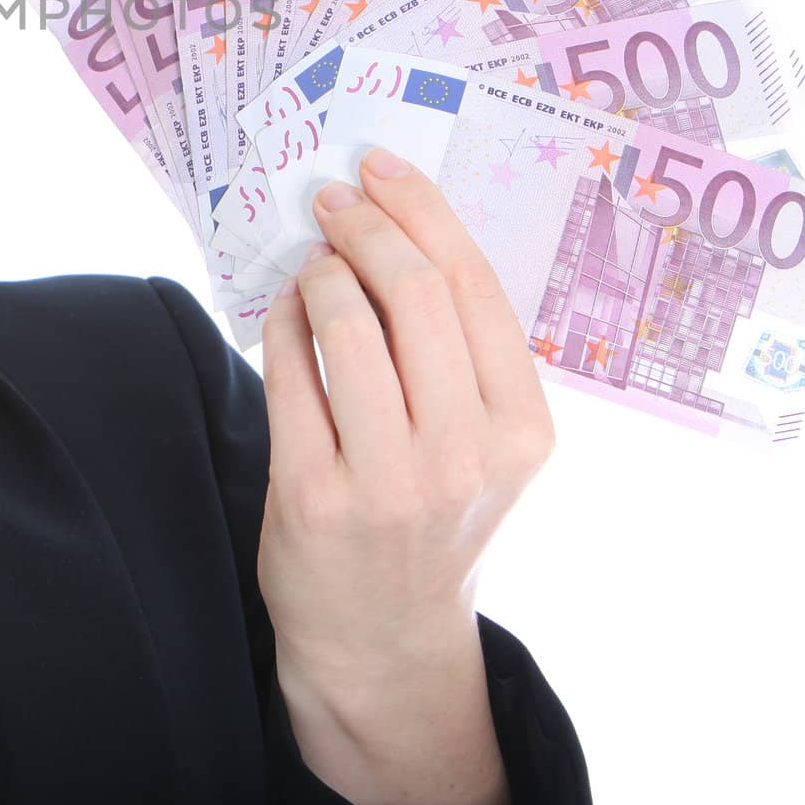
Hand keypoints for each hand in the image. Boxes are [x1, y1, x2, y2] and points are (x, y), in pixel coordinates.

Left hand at [256, 144, 556, 694]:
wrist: (385, 636)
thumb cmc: (434, 512)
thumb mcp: (483, 442)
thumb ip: (458, 348)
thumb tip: (395, 221)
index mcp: (523, 429)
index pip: (472, 286)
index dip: (421, 211)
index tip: (381, 168)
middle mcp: (465, 454)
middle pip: (412, 292)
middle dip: (364, 226)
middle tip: (332, 200)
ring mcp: (388, 481)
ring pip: (345, 324)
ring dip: (319, 272)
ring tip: (312, 262)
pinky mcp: (314, 497)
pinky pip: (287, 372)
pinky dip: (281, 319)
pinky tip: (283, 308)